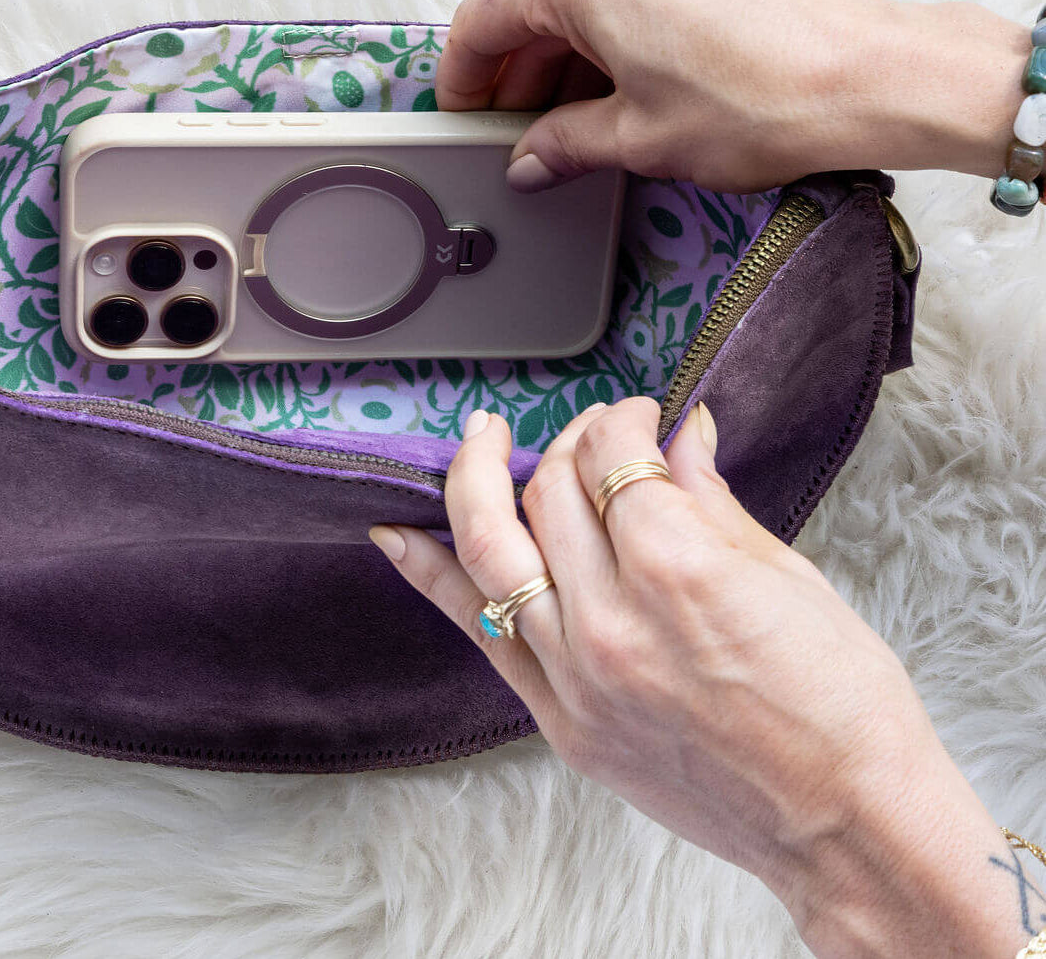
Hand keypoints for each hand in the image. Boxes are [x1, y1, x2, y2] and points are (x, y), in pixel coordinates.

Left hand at [368, 399, 1038, 957]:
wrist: (843, 825)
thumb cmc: (840, 706)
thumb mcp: (789, 578)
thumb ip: (712, 498)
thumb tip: (682, 434)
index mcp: (678, 568)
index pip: (611, 456)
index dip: (621, 420)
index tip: (635, 418)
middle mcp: (611, 618)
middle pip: (547, 492)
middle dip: (565, 444)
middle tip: (588, 437)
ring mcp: (576, 674)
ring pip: (491, 548)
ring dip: (478, 482)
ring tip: (476, 442)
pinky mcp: (560, 721)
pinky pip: (477, 631)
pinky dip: (433, 575)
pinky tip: (399, 535)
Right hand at [437, 0, 1028, 192]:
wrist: (871, 77)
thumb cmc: (765, 99)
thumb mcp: (637, 139)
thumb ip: (564, 145)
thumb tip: (532, 159)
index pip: (485, 19)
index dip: (462, 75)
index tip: (460, 112)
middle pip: (532, 3)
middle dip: (517, 72)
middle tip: (514, 132)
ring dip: (564, 54)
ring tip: (570, 122)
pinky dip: (611, 30)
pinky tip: (620, 86)